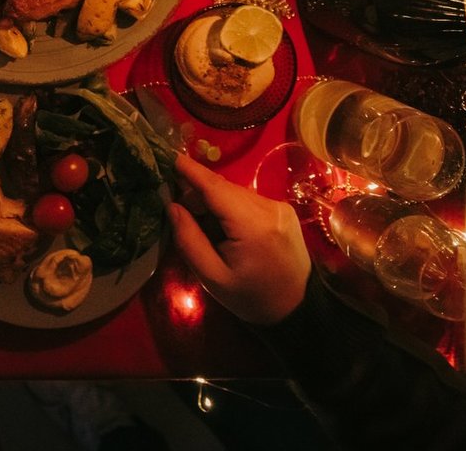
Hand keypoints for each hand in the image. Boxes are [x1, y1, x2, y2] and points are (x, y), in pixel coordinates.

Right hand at [167, 154, 310, 325]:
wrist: (298, 309)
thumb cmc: (252, 298)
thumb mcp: (213, 278)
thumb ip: (189, 239)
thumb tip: (172, 205)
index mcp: (253, 225)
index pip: (214, 186)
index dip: (190, 170)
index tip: (166, 154)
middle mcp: (269, 207)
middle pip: (223, 187)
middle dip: (197, 190)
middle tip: (174, 202)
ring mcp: (279, 207)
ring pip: (234, 191)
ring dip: (213, 199)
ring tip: (199, 220)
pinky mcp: (283, 210)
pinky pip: (247, 199)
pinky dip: (229, 205)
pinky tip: (222, 224)